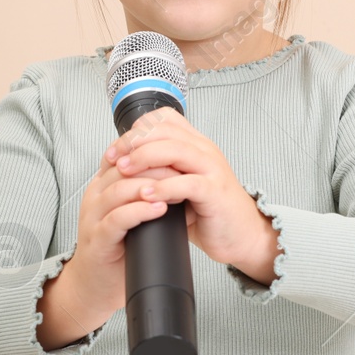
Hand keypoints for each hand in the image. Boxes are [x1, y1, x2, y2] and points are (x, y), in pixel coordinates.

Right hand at [63, 146, 173, 319]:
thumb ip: (147, 194)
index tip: (177, 150)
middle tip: (181, 166)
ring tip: (174, 185)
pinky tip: (158, 209)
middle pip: (122, 167)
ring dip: (149, 185)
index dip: (149, 150)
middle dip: (153, 164)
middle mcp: (95, 197)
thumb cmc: (119, 249)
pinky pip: (116, 219)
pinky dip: (139, 211)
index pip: (123, 154)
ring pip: (118, 190)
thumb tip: (183, 179)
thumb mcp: (132, 213)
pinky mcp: (97, 240)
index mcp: (103, 186)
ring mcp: (93, 218)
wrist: (96, 287)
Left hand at [106, 107, 275, 275]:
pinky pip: (188, 183)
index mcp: (196, 145)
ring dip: (144, 158)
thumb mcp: (181, 184)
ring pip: (176, 150)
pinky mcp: (215, 193)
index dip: (136, 129)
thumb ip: (160, 171)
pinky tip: (146, 194)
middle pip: (166, 130)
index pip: (164, 119)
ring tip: (124, 171)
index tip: (115, 149)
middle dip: (133, 141)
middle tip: (113, 159)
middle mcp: (205, 151)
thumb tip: (121, 167)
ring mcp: (212, 170)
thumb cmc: (208, 212)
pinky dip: (164, 187)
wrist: (241, 235)